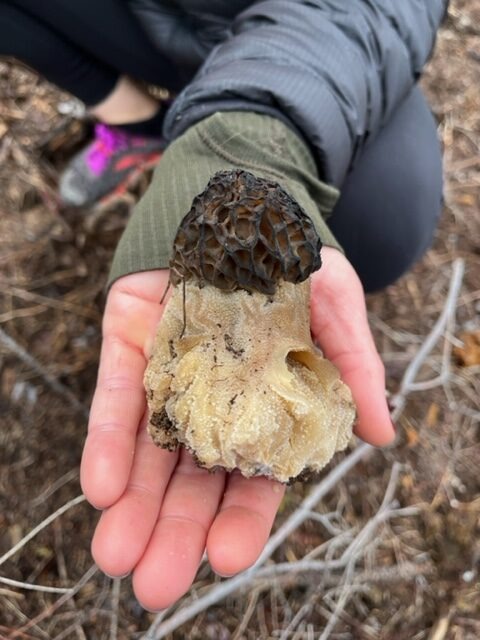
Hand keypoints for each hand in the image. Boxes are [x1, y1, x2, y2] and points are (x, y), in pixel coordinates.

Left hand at [80, 247, 393, 610]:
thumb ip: (355, 367)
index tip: (223, 558)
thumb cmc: (296, 260)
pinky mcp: (129, 343)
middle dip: (173, 528)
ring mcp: (166, 374)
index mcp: (261, 405)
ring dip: (132, 502)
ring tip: (117, 553)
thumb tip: (383, 431)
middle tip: (155, 583)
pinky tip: (104, 484)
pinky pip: (114, 397)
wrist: (243, 204)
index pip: (251, 475)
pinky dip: (107, 439)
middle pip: (190, 476)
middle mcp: (210, 400)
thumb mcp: (337, 308)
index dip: (240, 517)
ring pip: (146, 449)